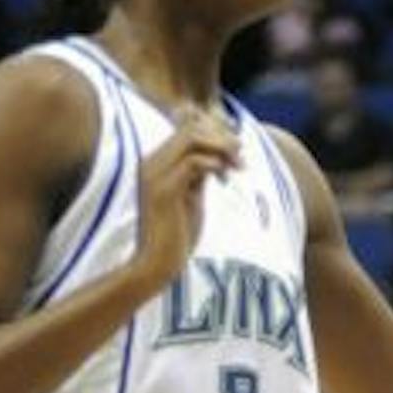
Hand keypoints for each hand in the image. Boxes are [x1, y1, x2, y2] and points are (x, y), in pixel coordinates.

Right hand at [130, 106, 239, 291]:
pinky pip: (193, 162)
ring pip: (191, 138)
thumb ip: (198, 176)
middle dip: (222, 137)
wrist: (157, 264)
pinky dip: (215, 165)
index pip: (184, 127)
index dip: (215, 131)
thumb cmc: (176, 235)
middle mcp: (151, 164)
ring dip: (222, 148)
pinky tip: (225, 179)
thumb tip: (216, 158)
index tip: (236, 149)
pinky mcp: (163, 191)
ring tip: (238, 166)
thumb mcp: (191, 197)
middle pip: (190, 127)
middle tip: (241, 157)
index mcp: (157, 164)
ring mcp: (155, 175)